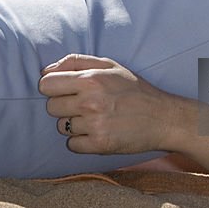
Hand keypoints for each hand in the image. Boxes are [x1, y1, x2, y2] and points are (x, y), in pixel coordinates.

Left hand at [39, 54, 169, 154]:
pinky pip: (72, 145)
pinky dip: (82, 141)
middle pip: (51, 107)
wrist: (163, 118)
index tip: (66, 90)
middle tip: (86, 105)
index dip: (54, 87)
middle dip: (64, 106)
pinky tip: (98, 133)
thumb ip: (76, 62)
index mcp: (91, 79)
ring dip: (75, 124)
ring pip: (61, 127)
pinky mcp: (100, 145)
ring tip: (96, 119)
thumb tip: (45, 70)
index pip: (46, 84)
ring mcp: (94, 125)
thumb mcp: (110, 65)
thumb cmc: (135, 89)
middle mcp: (90, 101)